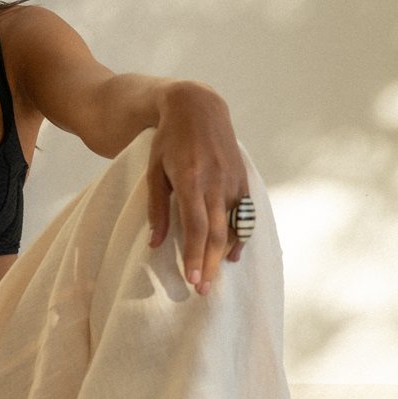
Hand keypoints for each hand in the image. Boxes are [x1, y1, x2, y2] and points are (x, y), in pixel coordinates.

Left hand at [145, 82, 248, 295]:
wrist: (198, 107)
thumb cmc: (168, 141)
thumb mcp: (153, 170)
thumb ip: (156, 208)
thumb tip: (155, 244)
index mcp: (190, 179)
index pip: (195, 226)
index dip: (193, 255)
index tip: (191, 279)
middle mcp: (215, 182)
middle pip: (215, 232)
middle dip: (208, 263)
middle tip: (202, 291)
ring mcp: (232, 180)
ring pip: (232, 226)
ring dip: (223, 254)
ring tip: (214, 277)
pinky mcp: (242, 178)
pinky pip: (244, 214)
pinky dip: (239, 236)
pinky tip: (232, 254)